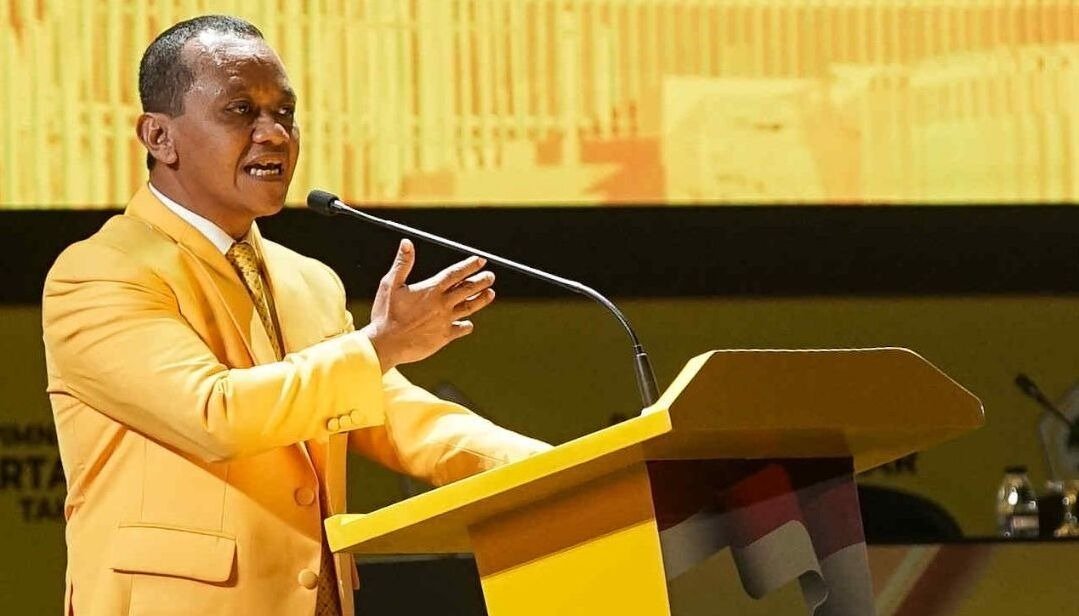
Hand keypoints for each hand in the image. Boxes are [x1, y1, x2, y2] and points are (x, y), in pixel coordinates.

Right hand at [361, 239, 495, 371]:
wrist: (386, 344)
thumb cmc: (385, 314)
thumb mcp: (390, 285)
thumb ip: (402, 264)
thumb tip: (407, 243)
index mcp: (431, 290)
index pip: (455, 274)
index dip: (470, 265)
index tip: (481, 260)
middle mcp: (442, 304)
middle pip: (468, 289)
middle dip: (482, 281)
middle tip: (491, 276)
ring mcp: (445, 321)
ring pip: (469, 308)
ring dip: (481, 300)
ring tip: (491, 293)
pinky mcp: (444, 337)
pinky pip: (461, 329)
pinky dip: (466, 325)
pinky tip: (468, 323)